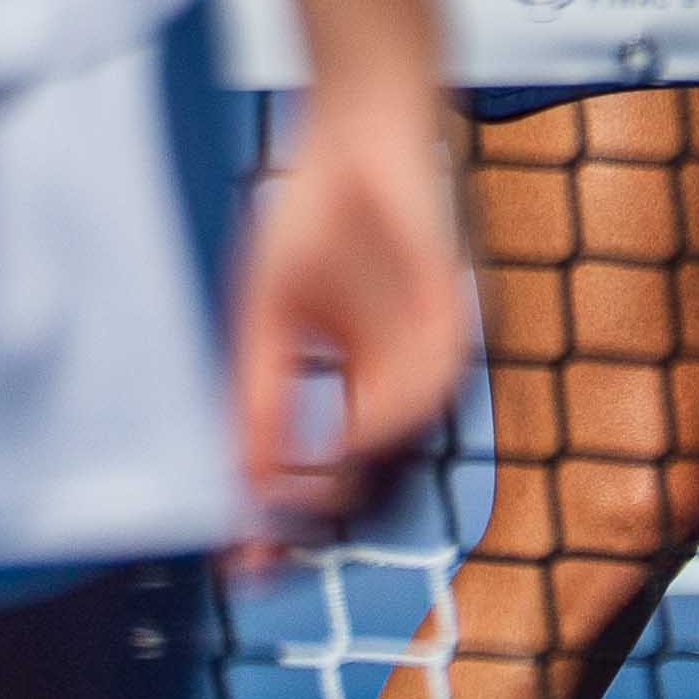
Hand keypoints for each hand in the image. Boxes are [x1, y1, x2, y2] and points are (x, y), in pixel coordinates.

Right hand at [232, 55, 467, 542]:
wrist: (362, 125)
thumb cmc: (317, 212)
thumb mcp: (268, 317)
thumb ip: (260, 398)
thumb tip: (247, 485)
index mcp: (365, 381)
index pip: (333, 476)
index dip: (292, 527)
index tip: (246, 573)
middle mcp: (404, 376)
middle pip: (376, 477)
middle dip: (322, 524)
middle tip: (271, 558)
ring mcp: (431, 347)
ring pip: (404, 444)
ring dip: (351, 482)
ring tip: (298, 507)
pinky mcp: (451, 309)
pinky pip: (428, 380)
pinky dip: (386, 418)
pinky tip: (343, 437)